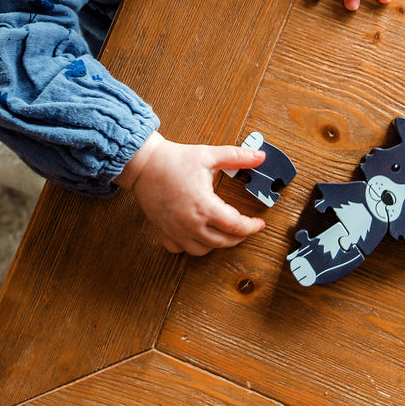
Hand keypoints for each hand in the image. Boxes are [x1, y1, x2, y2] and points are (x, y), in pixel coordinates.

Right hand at [115, 131, 265, 254]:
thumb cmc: (175, 159)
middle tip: (246, 229)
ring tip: (225, 232)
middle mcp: (191, 223)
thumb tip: (260, 156)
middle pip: (222, 242)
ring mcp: (176, 230)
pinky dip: (191, 246)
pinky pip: (179, 249)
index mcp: (205, 206)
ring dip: (217, 244)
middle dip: (238, 237)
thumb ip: (237, 157)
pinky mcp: (164, 231)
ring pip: (202, 250)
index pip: (235, 226)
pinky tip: (198, 236)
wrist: (144, 164)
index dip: (251, 227)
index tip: (259, 224)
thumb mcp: (210, 155)